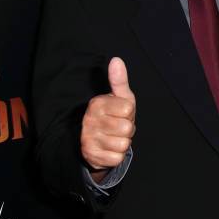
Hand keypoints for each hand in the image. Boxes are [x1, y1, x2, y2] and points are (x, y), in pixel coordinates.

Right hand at [81, 57, 135, 180]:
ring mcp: (89, 139)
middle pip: (127, 128)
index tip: (121, 112)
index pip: (128, 109)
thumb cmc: (114, 114)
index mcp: (97, 104)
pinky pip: (117, 158)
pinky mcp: (92, 156)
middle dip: (127, 128)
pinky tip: (110, 148)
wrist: (98, 139)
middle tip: (119, 126)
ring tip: (115, 136)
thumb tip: (116, 59)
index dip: (129, 112)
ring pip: (123, 144)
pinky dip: (118, 155)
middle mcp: (90, 121)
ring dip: (123, 142)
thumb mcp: (120, 96)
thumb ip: (119, 79)